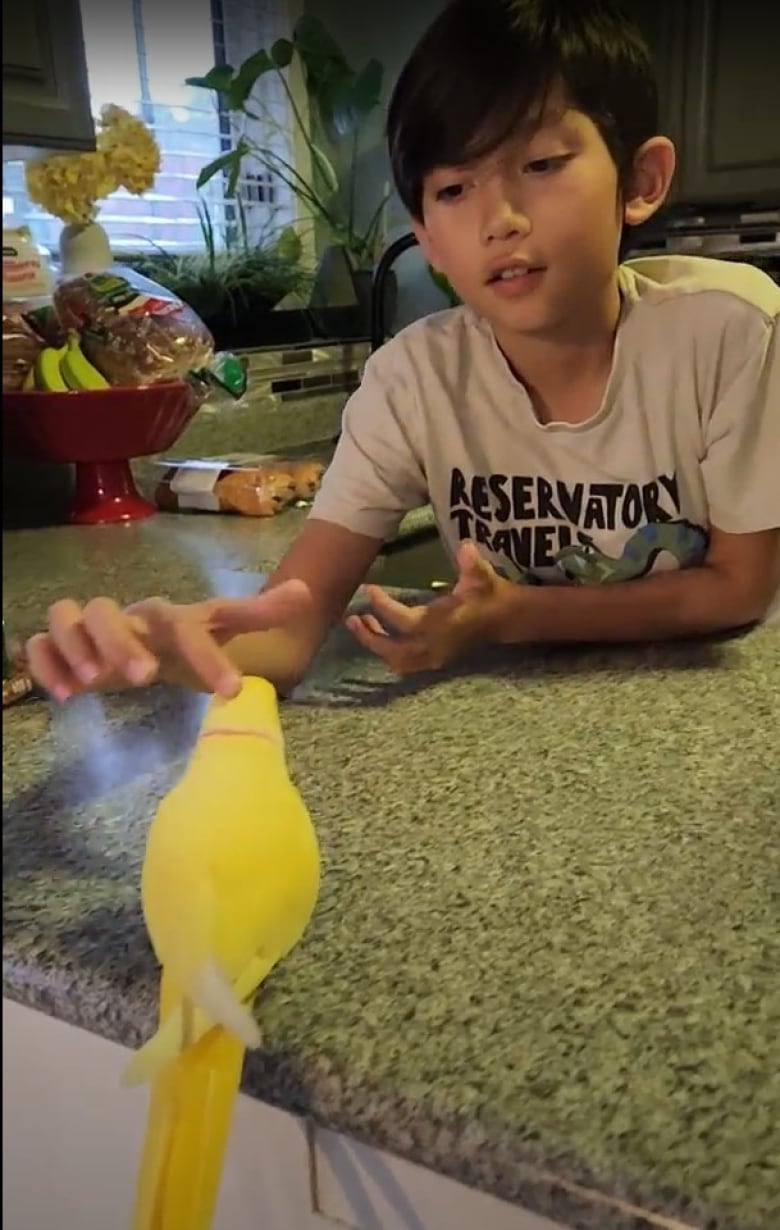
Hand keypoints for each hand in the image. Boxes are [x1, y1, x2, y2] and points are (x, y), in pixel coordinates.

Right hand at [26, 581, 310, 702]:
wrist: (135, 640)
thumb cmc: (177, 640)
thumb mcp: (219, 627)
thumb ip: (257, 613)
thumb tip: (307, 590)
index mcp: (166, 615)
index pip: (185, 623)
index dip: (208, 654)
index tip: (230, 691)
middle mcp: (124, 616)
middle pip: (111, 612)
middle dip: (124, 643)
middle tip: (145, 679)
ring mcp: (87, 628)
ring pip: (68, 618)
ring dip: (79, 647)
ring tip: (92, 685)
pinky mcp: (60, 645)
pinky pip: (39, 644)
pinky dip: (45, 663)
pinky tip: (63, 695)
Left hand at [346, 541, 510, 674]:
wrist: (503, 618)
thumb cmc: (488, 593)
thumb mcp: (481, 575)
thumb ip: (472, 563)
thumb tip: (466, 547)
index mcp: (441, 625)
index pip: (403, 620)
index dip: (383, 605)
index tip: (369, 588)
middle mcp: (434, 645)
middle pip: (393, 651)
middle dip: (370, 637)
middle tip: (353, 617)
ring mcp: (434, 657)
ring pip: (397, 661)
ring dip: (376, 646)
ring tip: (361, 625)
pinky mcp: (434, 661)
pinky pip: (405, 665)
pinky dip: (388, 655)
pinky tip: (377, 636)